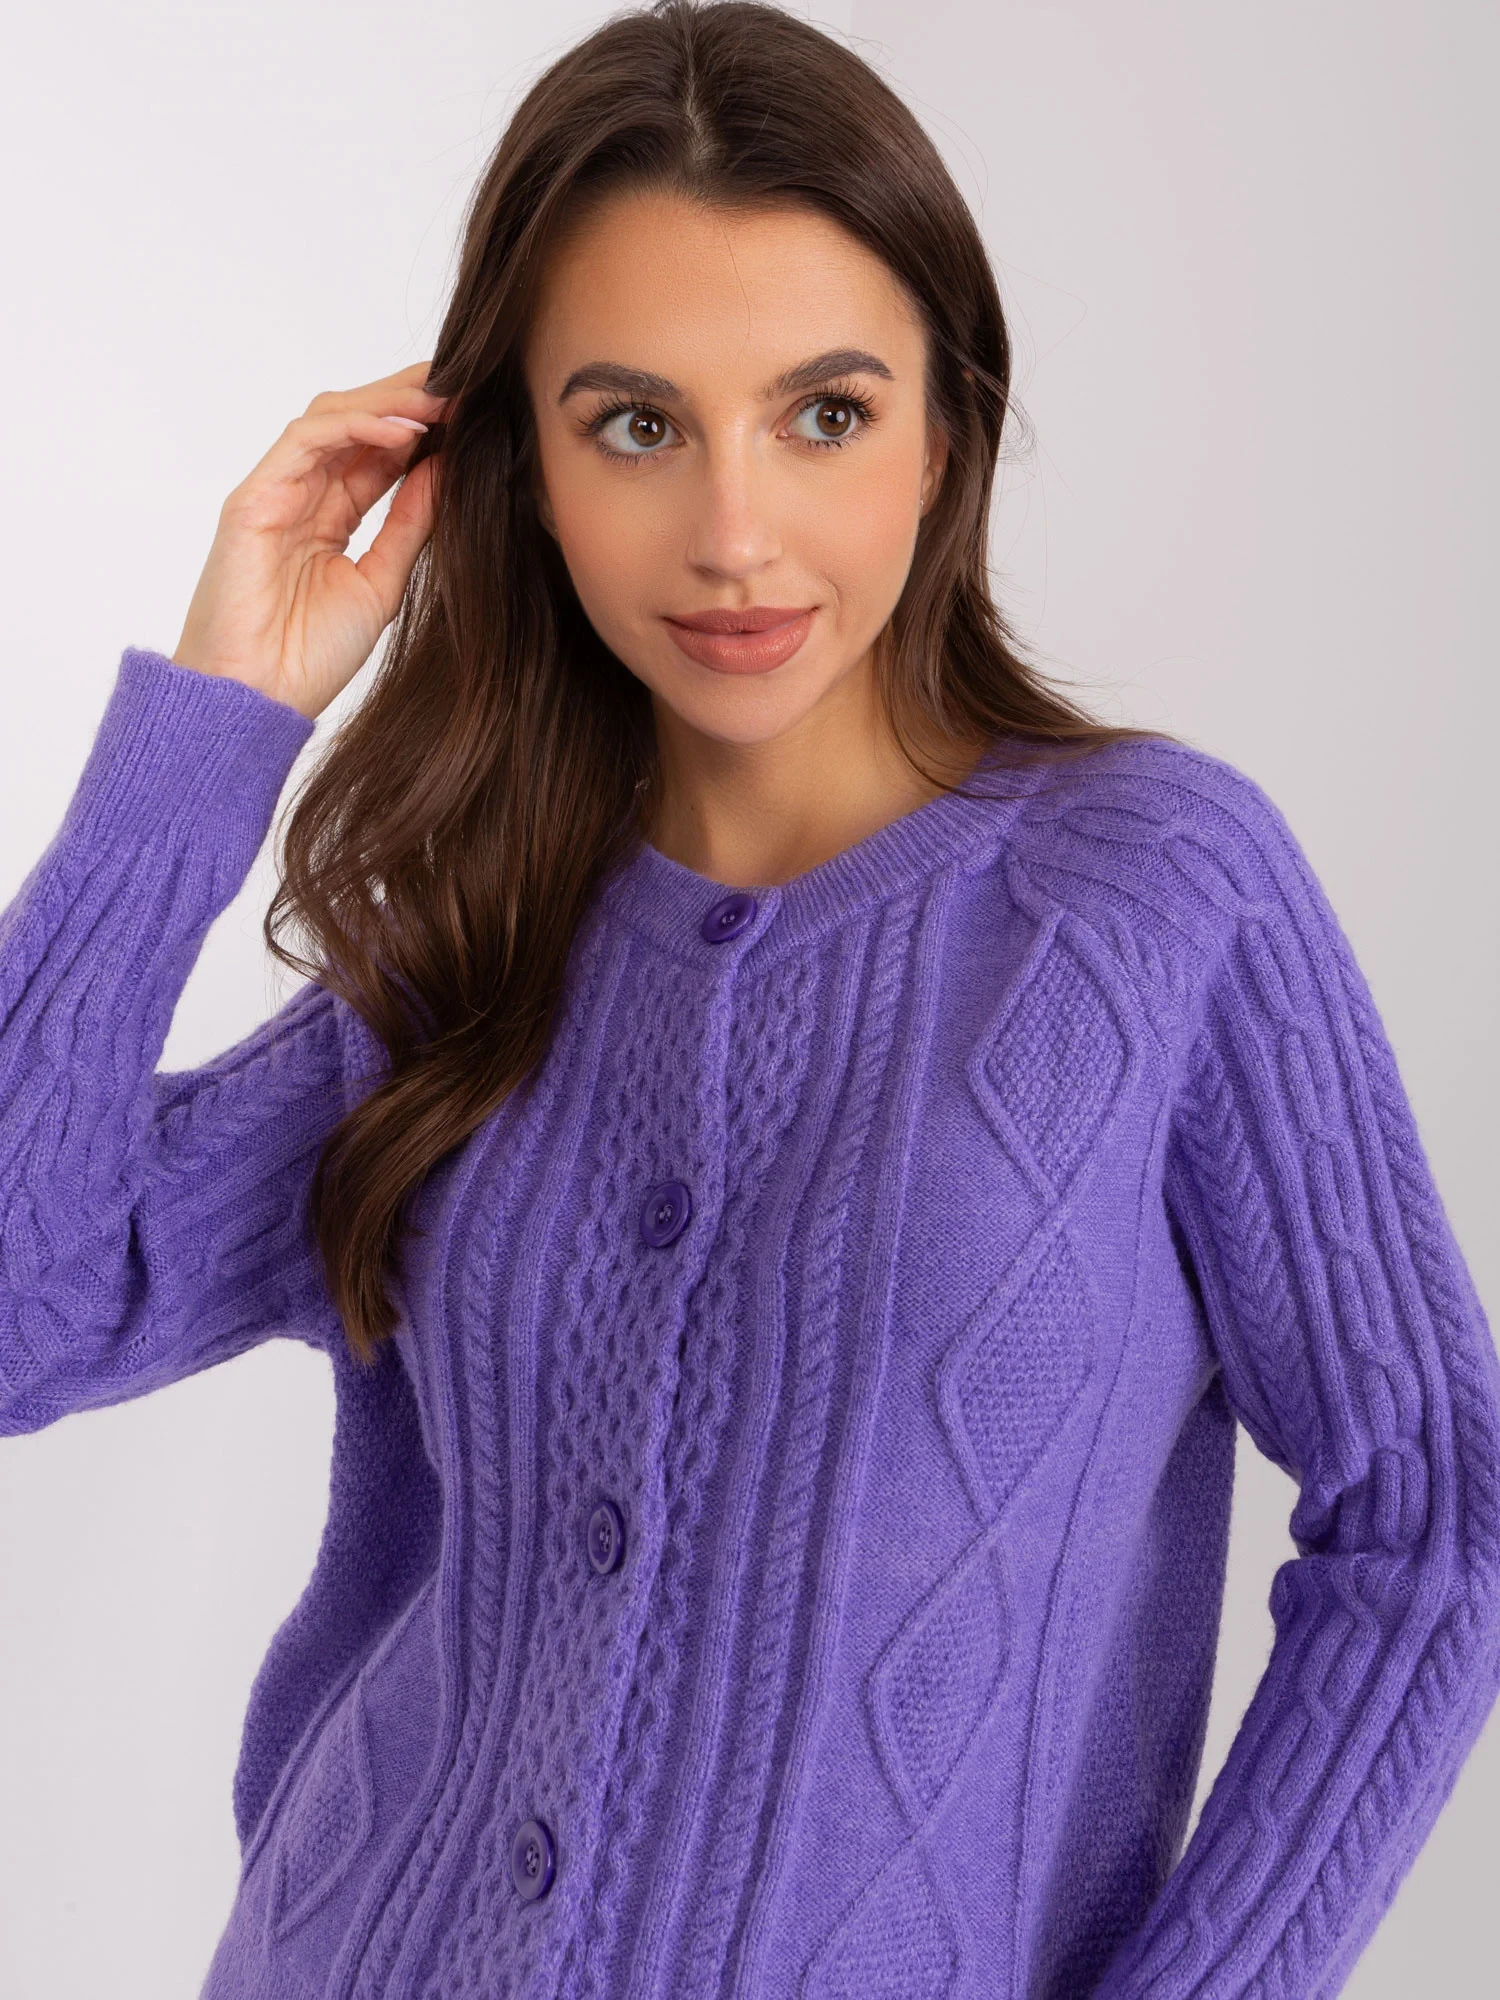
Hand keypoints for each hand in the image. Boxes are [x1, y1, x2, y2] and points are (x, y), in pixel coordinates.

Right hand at [171, 361, 449, 719]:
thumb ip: (410, 524)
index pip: (380, 451)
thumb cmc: (308, 657)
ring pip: (332, 418)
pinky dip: (357, 426)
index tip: (476, 414)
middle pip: (356, 421)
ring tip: (444, 400)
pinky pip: (306, 440)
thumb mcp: (382, 581)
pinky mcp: (253, 498)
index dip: (426, 427)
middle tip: (466, 385)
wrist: (258, 700)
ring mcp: (275, 492)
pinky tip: (406, 430)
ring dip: (390, 403)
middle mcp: (302, 494)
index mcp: (331, 516)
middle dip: (410, 398)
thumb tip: (448, 469)